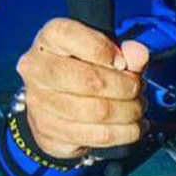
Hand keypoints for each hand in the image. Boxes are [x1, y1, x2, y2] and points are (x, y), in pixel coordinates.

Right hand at [16, 18, 149, 158]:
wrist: (55, 101)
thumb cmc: (85, 68)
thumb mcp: (106, 51)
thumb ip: (126, 51)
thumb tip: (139, 55)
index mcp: (49, 38)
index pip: (74, 37)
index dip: (107, 51)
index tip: (123, 63)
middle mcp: (37, 69)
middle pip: (91, 81)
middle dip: (127, 88)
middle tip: (139, 89)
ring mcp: (39, 103)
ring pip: (98, 113)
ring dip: (129, 113)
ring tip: (138, 109)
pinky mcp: (48, 133)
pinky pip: (96, 137)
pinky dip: (124, 134)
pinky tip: (132, 127)